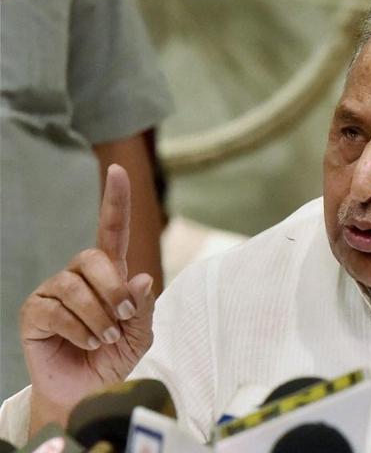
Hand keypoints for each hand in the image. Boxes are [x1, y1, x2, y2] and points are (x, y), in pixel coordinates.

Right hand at [20, 164, 155, 433]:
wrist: (89, 393)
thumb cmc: (114, 358)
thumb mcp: (139, 334)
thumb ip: (142, 307)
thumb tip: (142, 277)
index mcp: (109, 275)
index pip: (112, 230)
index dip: (114, 201)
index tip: (118, 171)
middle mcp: (79, 277)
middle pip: (92, 257)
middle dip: (113, 289)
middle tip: (122, 316)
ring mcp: (53, 292)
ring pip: (74, 287)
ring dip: (97, 316)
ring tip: (103, 338)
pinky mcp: (34, 312)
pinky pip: (56, 310)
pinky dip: (78, 331)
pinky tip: (85, 344)